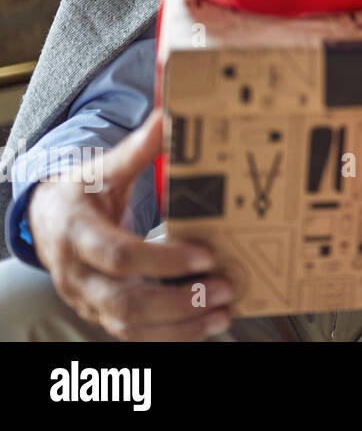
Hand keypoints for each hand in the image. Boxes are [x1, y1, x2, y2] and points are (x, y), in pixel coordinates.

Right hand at [27, 110, 233, 339]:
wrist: (46, 219)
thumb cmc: (82, 190)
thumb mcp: (104, 166)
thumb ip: (138, 148)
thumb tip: (169, 116)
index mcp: (76, 232)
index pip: (118, 255)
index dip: (163, 259)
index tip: (207, 255)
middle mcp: (77, 273)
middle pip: (124, 301)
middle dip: (178, 300)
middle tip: (223, 288)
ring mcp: (87, 299)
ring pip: (129, 326)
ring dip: (180, 326)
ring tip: (223, 313)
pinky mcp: (100, 314)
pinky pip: (132, 336)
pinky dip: (170, 337)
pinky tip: (206, 327)